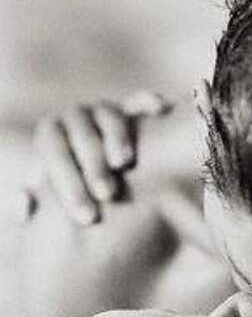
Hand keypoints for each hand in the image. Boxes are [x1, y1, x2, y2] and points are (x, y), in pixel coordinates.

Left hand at [29, 90, 172, 224]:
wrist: (96, 174)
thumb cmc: (70, 195)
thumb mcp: (45, 199)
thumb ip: (24, 205)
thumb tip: (24, 204)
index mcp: (52, 135)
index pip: (53, 149)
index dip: (66, 180)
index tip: (85, 214)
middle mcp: (77, 118)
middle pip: (81, 131)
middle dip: (92, 163)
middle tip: (106, 194)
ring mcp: (106, 112)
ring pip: (109, 114)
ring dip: (117, 136)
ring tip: (124, 164)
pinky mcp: (135, 112)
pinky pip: (141, 102)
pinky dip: (149, 104)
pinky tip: (162, 114)